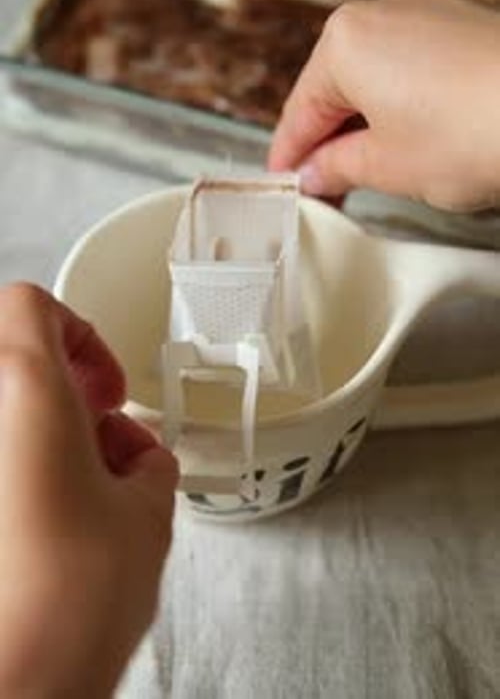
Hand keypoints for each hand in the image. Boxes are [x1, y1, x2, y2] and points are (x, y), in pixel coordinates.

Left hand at [0, 283, 177, 698]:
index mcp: (19, 389)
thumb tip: (138, 463)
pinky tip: (51, 525)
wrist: (10, 691)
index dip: (80, 335)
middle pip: (12, 362)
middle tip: (99, 436)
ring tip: (88, 495)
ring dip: (43, 439)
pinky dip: (20, 472)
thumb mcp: (147, 515)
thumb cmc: (64, 602)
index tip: (106, 387)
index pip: (32, 306)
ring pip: (4, 418)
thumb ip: (148, 466)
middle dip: (64, 395)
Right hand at [269, 0, 499, 211]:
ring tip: (371, 169)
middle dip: (330, 139)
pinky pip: (414, 62)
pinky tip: (412, 136)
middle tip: (326, 187)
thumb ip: (338, 168)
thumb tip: (316, 174)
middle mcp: (383, 10)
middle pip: (337, 86)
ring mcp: (428, 8)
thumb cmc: (475, 133)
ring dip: (367, 121)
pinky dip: (404, 100)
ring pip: (377, 73)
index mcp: (347, 40)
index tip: (286, 184)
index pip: (302, 110)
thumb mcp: (389, 166)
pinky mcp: (464, 20)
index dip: (290, 156)